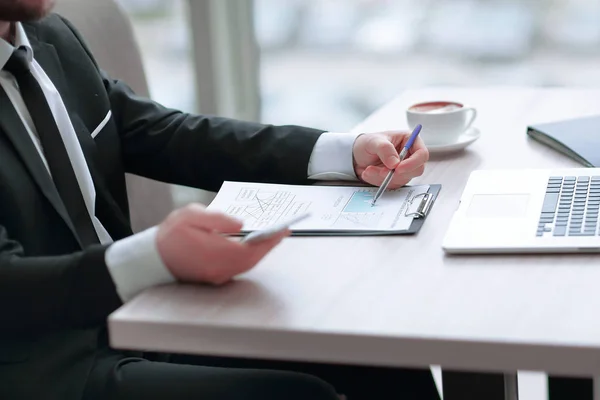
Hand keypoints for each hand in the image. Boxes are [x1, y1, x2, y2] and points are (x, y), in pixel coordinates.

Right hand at [156, 204, 287, 284]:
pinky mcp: (215, 277)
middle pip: (253, 259)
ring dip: (262, 251)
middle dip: (270, 245)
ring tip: (273, 235)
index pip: (251, 249)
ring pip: (248, 265)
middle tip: (284, 231)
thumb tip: (241, 224)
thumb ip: (217, 218)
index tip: (284, 229)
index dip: (270, 240)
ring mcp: (218, 276)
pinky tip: (255, 245)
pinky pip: (240, 268)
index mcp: (214, 253)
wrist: (152, 259)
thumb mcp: (190, 216)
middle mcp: (219, 269)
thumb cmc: (170, 235)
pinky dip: (251, 256)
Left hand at [353, 131, 428, 187]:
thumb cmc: (367, 143)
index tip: (399, 168)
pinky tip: (369, 173)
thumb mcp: (373, 141)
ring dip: (384, 177)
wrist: (356, 156)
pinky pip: (392, 184)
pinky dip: (380, 181)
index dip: (413, 163)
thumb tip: (395, 163)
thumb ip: (385, 149)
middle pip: (416, 170)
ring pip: (402, 179)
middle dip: (397, 173)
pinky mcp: (396, 178)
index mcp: (409, 140)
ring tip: (368, 169)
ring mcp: (404, 168)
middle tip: (381, 172)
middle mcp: (409, 155)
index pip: (422, 154)